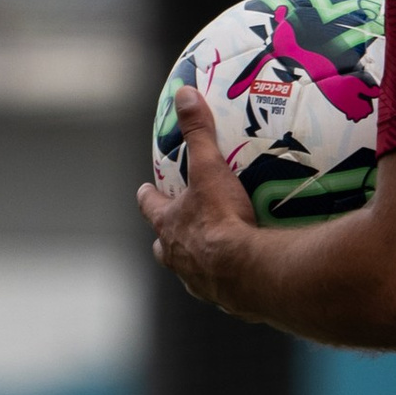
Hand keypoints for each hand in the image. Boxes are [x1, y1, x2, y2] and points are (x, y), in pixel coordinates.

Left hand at [136, 86, 262, 311]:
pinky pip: (221, 288)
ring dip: (195, 260)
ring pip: (188, 269)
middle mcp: (177, 256)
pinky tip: (242, 274)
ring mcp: (198, 282)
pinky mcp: (224, 300)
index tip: (146, 189)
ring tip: (213, 252)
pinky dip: (227, 280)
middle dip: (167, 235)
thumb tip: (184, 94)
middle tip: (178, 225)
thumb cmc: (223, 221)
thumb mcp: (210, 170)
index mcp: (169, 226)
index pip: (150, 207)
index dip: (148, 196)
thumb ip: (199, 133)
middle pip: (163, 245)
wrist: (250, 273)